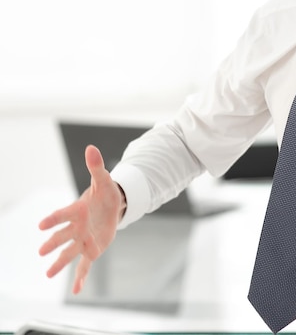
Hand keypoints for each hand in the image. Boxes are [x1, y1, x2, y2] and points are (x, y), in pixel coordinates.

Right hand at [38, 144, 124, 292]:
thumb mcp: (103, 180)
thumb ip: (96, 166)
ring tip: (48, 274)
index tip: (41, 225)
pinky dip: (80, 277)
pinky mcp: (91, 250)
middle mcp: (76, 227)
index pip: (62, 215)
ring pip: (69, 253)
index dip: (53, 220)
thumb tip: (91, 147)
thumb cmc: (104, 193)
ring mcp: (83, 240)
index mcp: (77, 210)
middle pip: (63, 236)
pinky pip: (84, 265)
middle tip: (42, 250)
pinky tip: (76, 290)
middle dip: (53, 243)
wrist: (111, 206)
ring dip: (59, 263)